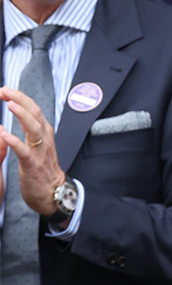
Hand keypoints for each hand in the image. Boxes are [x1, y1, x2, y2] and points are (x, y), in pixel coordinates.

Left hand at [0, 87, 64, 216]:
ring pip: (34, 129)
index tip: (5, 90)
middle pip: (35, 114)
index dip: (20, 97)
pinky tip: (4, 134)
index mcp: (44, 134)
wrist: (53, 194)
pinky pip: (24, 152)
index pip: (34, 110)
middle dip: (20, 100)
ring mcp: (39, 153)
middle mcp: (44, 140)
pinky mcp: (32, 166)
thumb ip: (29, 129)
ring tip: (9, 104)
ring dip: (22, 116)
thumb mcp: (39, 145)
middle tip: (4, 90)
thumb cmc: (43, 170)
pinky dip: (15, 141)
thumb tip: (16, 113)